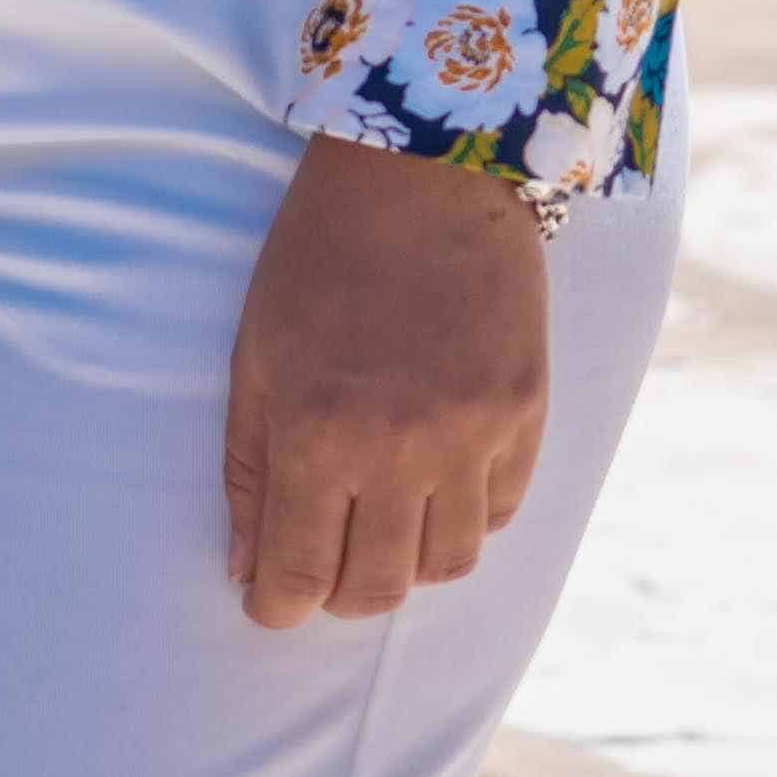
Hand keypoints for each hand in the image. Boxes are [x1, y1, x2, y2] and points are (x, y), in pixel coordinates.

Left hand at [222, 131, 550, 627]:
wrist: (425, 170)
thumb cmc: (319, 254)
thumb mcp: (256, 351)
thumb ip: (250, 467)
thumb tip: (249, 571)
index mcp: (320, 430)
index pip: (300, 574)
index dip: (277, 606)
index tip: (267, 606)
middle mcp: (402, 448)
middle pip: (380, 588)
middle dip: (340, 598)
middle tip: (322, 574)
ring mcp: (474, 434)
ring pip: (449, 566)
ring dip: (408, 563)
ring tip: (381, 528)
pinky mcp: (527, 413)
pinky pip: (502, 511)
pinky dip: (466, 516)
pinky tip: (437, 482)